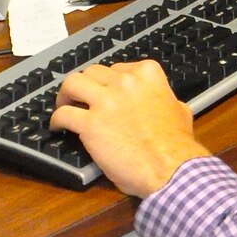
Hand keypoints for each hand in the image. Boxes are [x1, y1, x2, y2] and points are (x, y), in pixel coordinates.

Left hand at [48, 60, 207, 198]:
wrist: (169, 167)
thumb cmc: (176, 144)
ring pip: (72, 83)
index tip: (105, 93)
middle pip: (92, 72)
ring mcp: (106, 100)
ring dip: (66, 95)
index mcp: (147, 74)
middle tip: (82, 99)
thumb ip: (166, 99)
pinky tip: (59, 127)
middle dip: (86, 85)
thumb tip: (164, 102)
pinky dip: (57, 120)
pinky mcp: (90, 123)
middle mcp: (125, 81)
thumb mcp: (180, 110)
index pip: (117, 68)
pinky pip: (63, 114)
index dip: (108, 82)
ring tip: (64, 105)